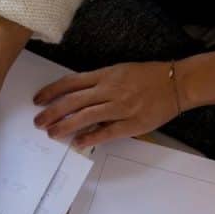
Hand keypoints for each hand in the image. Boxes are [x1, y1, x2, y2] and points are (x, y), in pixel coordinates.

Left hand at [33, 62, 180, 147]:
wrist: (176, 83)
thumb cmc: (148, 76)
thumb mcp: (120, 71)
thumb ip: (99, 82)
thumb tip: (76, 96)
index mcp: (106, 75)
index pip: (71, 83)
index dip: (51, 91)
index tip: (38, 100)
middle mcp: (110, 90)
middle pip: (73, 101)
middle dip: (52, 112)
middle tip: (38, 122)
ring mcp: (121, 107)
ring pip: (86, 116)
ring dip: (65, 125)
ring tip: (51, 133)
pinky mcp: (132, 123)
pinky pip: (107, 132)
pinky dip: (90, 137)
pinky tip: (77, 142)